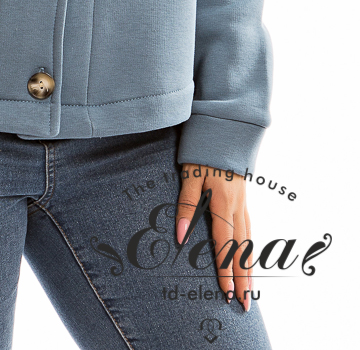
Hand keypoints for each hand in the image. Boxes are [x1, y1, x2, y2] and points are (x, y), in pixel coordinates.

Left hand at [176, 163, 252, 311]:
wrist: (223, 130)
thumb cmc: (203, 152)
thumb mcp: (190, 176)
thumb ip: (186, 206)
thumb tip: (180, 236)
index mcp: (224, 203)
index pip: (225, 245)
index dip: (226, 271)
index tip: (227, 293)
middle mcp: (238, 207)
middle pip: (242, 249)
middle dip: (244, 278)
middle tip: (245, 302)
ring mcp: (243, 202)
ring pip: (249, 241)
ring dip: (249, 266)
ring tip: (250, 288)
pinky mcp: (243, 197)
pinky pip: (250, 229)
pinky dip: (251, 248)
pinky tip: (249, 257)